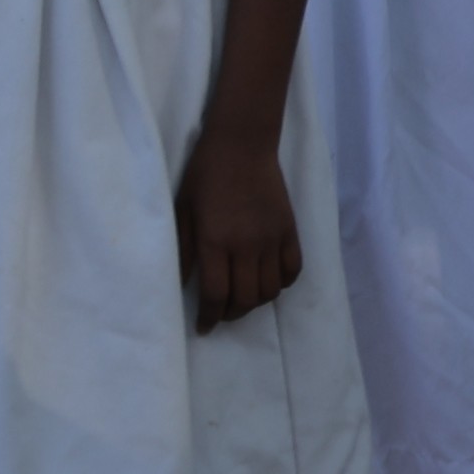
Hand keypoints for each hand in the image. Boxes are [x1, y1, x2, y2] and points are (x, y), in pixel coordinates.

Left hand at [175, 117, 304, 331]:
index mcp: (215, 242)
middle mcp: (246, 247)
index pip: (215, 294)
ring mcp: (272, 240)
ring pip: (269, 291)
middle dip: (230, 314)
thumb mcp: (183, 210)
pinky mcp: (290, 232)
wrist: (242, 145)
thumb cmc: (204, 175)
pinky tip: (268, 284)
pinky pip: (292, 271)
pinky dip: (281, 285)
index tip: (203, 327)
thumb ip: (184, 249)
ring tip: (241, 301)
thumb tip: (181, 283)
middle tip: (220, 315)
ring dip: (255, 303)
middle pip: (244, 299)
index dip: (208, 317)